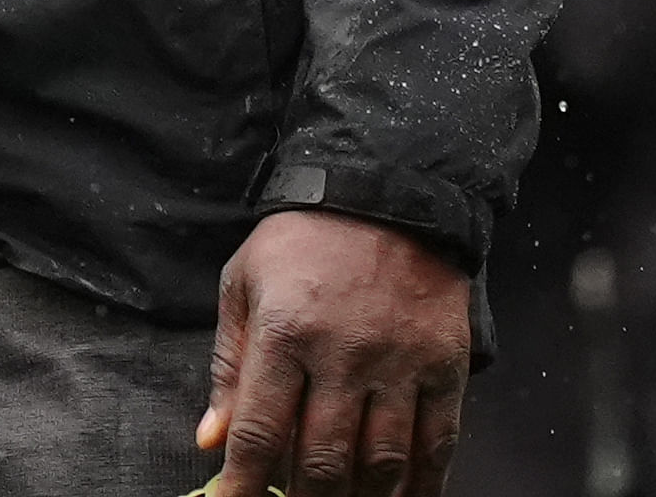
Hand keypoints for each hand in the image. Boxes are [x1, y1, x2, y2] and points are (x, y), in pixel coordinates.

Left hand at [199, 209, 472, 496]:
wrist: (387, 189)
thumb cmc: (304, 239)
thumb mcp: (244, 282)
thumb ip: (228, 365)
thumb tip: (210, 440)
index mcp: (284, 331)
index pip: (259, 431)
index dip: (244, 484)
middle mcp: (343, 353)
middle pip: (323, 460)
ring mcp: (399, 361)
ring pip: (381, 462)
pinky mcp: (444, 363)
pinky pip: (438, 441)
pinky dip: (424, 484)